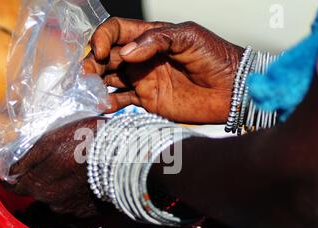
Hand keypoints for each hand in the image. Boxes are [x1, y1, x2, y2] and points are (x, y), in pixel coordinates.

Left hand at [3, 117, 102, 217]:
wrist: (123, 156)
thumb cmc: (85, 141)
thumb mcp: (49, 141)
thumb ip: (22, 158)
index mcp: (36, 185)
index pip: (14, 185)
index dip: (16, 174)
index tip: (22, 166)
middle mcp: (50, 203)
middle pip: (38, 193)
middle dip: (42, 181)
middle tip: (58, 164)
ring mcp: (71, 212)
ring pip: (58, 201)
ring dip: (62, 190)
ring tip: (77, 173)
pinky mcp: (90, 216)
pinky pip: (77, 208)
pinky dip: (78, 198)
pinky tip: (87, 184)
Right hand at [83, 18, 242, 123]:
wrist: (232, 90)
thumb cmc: (216, 57)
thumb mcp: (189, 36)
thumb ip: (156, 40)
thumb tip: (126, 53)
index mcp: (149, 37)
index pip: (115, 31)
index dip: (102, 38)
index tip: (100, 51)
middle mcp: (141, 58)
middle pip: (106, 56)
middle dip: (92, 63)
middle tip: (85, 75)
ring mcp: (142, 80)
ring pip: (108, 79)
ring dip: (95, 84)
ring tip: (89, 91)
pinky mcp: (147, 101)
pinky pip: (121, 101)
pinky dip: (108, 103)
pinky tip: (103, 106)